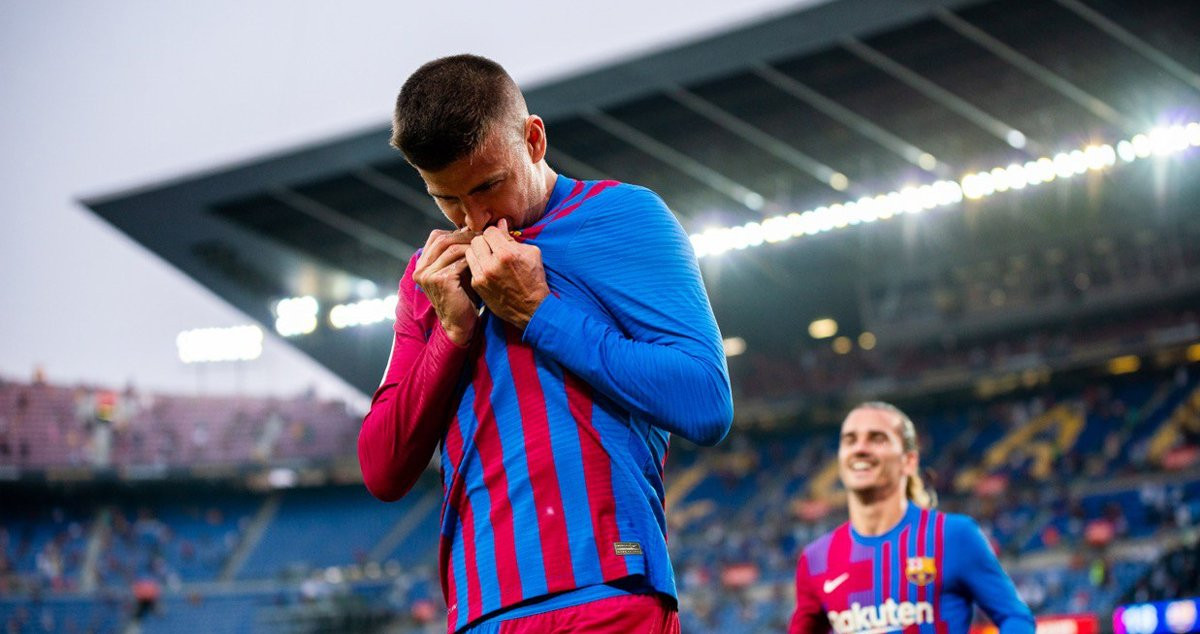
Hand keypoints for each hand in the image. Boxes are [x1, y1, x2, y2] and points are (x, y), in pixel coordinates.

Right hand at [413, 228, 478, 344]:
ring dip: (470, 244)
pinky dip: (472, 257)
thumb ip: (458, 252)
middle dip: (464, 235)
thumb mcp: (457, 270)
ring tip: (485, 244)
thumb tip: (471, 228)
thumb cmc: (463, 296)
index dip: (456, 231)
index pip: (436, 236)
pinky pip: (458, 261)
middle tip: (483, 234)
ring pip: (451, 248)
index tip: (475, 232)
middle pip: (443, 239)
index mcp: (422, 264)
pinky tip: (483, 258)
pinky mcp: (440, 280)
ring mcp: (427, 275)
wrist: (461, 324)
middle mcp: (421, 269)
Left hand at [464, 219, 549, 328]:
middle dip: (485, 241)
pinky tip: (486, 269)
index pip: (490, 231)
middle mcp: (491, 264)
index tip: (499, 238)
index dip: (495, 233)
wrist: (531, 309)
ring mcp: (482, 276)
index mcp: (507, 254)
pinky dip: (477, 265)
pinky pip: (470, 266)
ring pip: (469, 252)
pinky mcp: (477, 285)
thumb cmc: (534, 280)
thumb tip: (501, 223)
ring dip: (478, 252)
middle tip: (492, 247)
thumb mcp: (531, 254)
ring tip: (488, 257)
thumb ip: (512, 237)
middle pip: (476, 240)